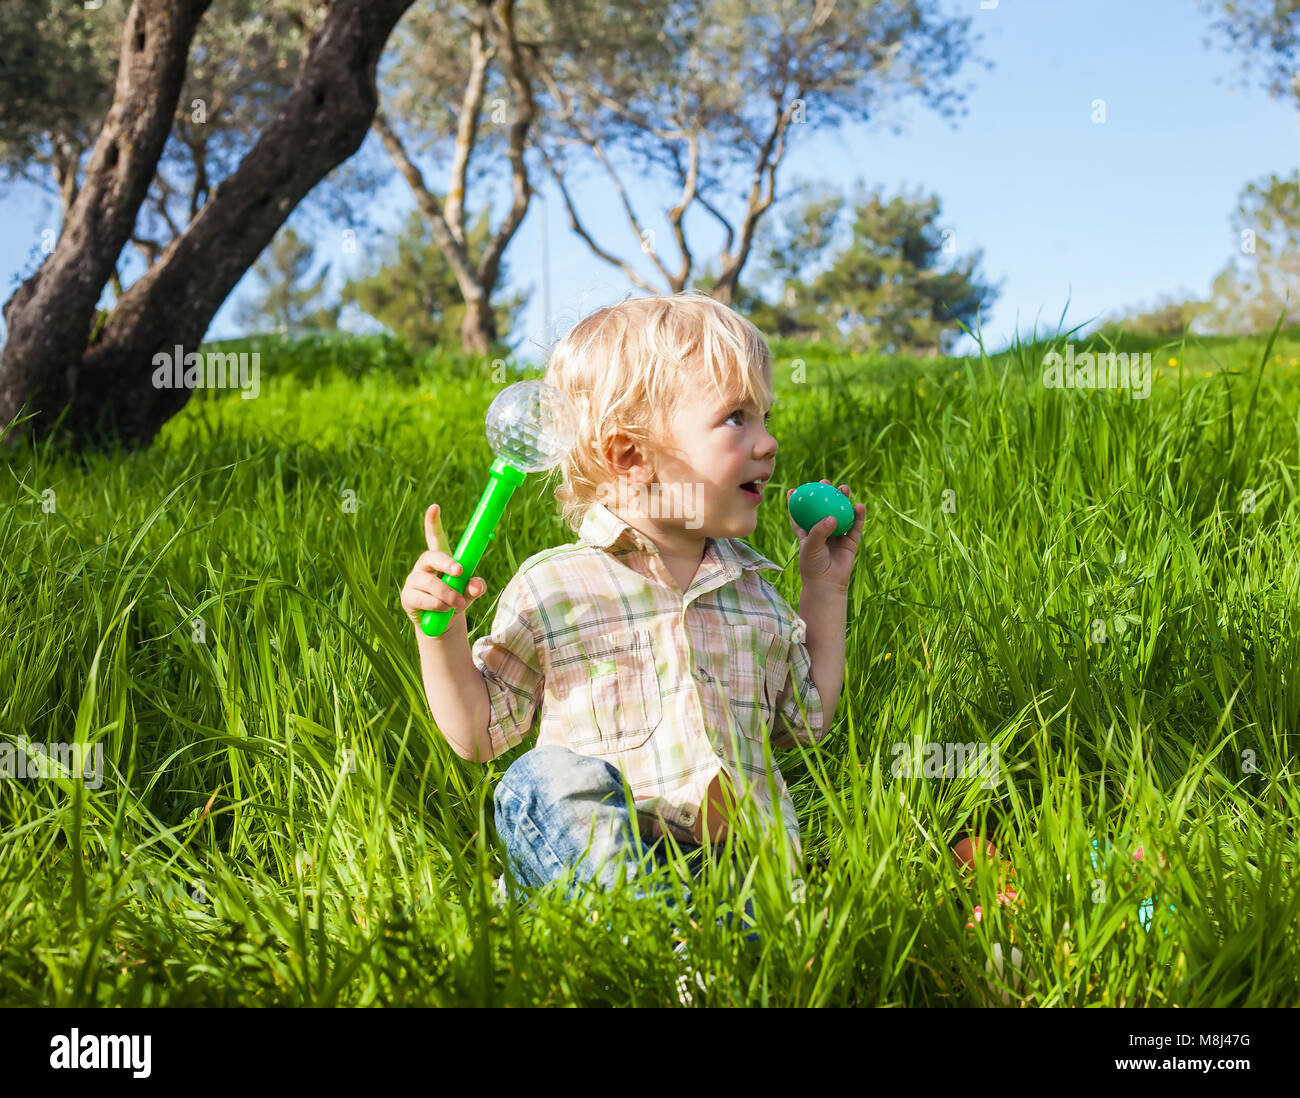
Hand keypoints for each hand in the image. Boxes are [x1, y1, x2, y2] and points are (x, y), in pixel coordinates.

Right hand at [400, 503, 487, 629]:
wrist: (441, 625)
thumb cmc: (456, 601)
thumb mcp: (469, 594)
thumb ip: (475, 587)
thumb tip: (477, 585)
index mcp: (440, 559)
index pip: (435, 538)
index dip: (433, 522)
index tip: (435, 507)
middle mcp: (424, 566)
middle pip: (431, 557)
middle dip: (446, 563)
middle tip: (460, 572)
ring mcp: (413, 580)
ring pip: (430, 582)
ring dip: (447, 594)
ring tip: (458, 604)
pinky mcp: (407, 596)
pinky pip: (422, 598)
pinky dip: (437, 605)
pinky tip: (445, 610)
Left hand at [787, 481, 864, 591]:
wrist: (827, 584)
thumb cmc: (812, 566)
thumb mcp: (810, 546)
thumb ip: (819, 531)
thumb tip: (832, 516)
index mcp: (806, 533)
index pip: (799, 514)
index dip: (796, 501)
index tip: (794, 489)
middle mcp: (822, 532)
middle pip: (823, 509)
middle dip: (825, 494)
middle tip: (826, 483)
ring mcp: (837, 535)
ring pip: (841, 514)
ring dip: (843, 500)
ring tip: (845, 488)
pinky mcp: (850, 542)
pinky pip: (855, 526)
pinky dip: (858, 515)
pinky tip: (859, 506)